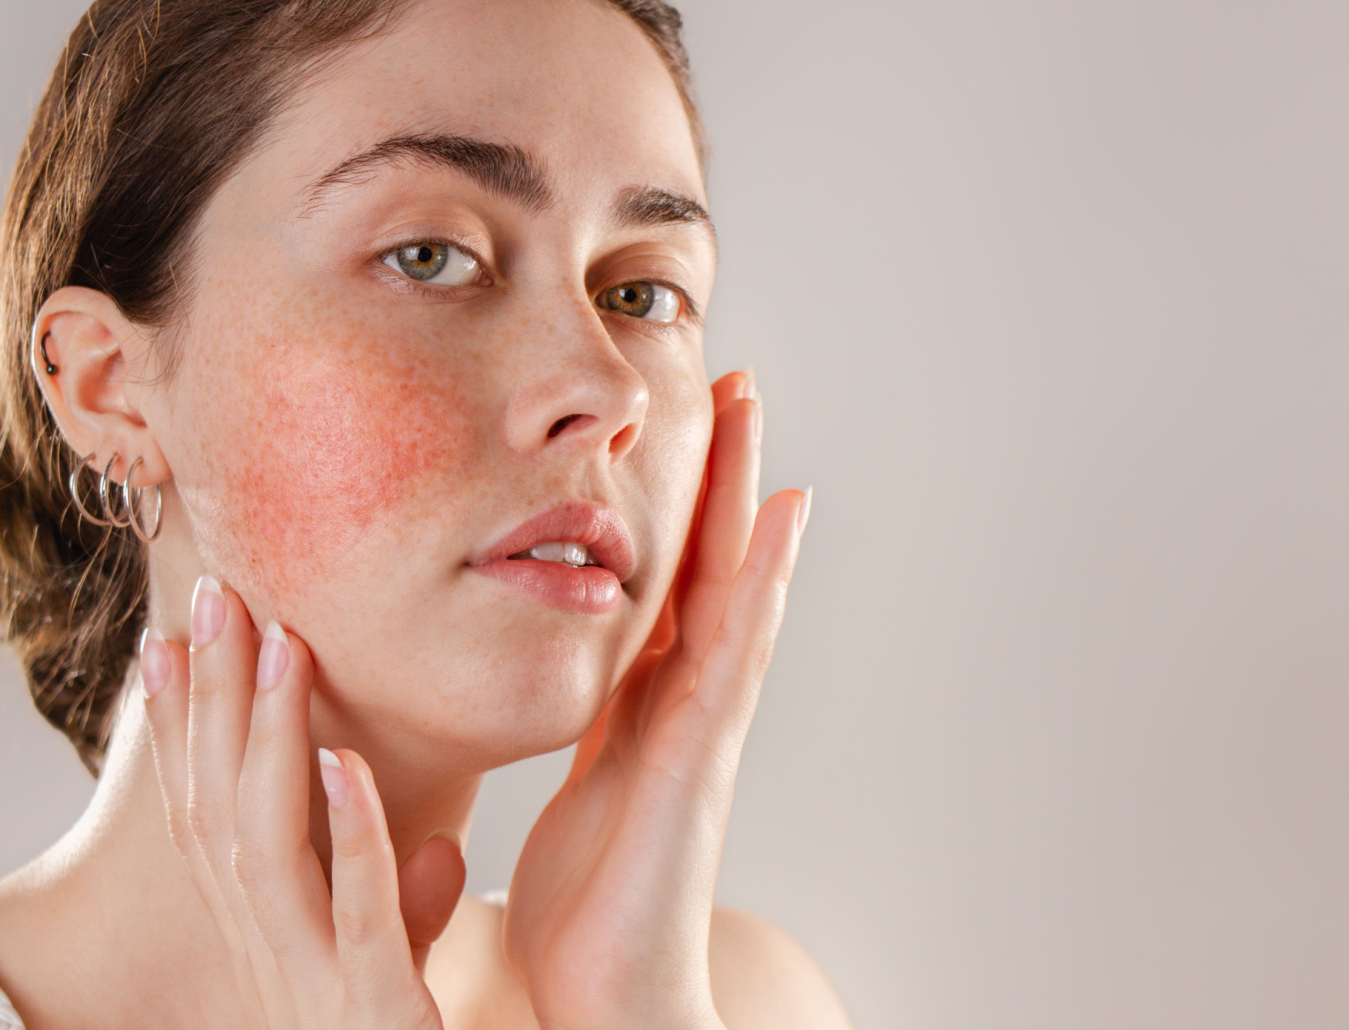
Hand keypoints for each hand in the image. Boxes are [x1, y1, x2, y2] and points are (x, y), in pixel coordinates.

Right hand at [138, 580, 464, 1028]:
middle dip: (209, 703)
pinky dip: (350, 834)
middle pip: (218, 809)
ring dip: (268, 742)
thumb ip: (404, 908)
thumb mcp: (397, 976)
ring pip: (268, 844)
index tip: (164, 638)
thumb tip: (441, 846)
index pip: (204, 814)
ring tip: (279, 647)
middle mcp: (267, 951)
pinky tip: (344, 762)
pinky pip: (356, 911)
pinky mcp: (371, 1005)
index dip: (178, 728)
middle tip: (210, 598)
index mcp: (265, 937)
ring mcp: (310, 979)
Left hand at [504, 370, 809, 1029]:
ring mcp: (703, 722)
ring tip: (756, 409)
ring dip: (746, 493)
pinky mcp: (703, 754)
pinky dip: (761, 581)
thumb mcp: (578, 787)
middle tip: (736, 379)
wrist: (611, 995)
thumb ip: (586, 729)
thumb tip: (568, 682)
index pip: (667, 579)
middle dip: (721, 471)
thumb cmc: (592, 908)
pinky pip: (734, 650)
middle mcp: (683, 699)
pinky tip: (780, 518)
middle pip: (708, 561)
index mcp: (643, 703)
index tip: (686, 424)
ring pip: (732, 583)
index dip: (680, 503)